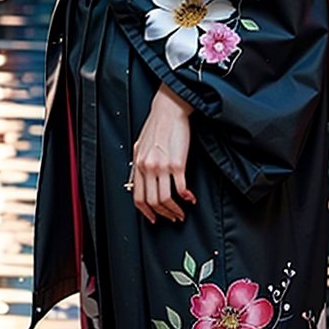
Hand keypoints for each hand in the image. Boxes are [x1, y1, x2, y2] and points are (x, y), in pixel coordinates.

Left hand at [131, 84, 196, 223]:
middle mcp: (147, 168)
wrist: (169, 110)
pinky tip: (190, 199)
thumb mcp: (140, 145)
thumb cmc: (156, 125)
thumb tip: (139, 177)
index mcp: (137, 164)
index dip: (145, 212)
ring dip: (175, 210)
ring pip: (165, 199)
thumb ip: (139, 163)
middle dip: (163, 214)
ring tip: (182, 212)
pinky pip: (180, 188)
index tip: (153, 218)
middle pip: (152, 201)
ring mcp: (162, 167)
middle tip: (172, 217)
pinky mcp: (177, 164)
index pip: (138, 197)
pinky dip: (186, 198)